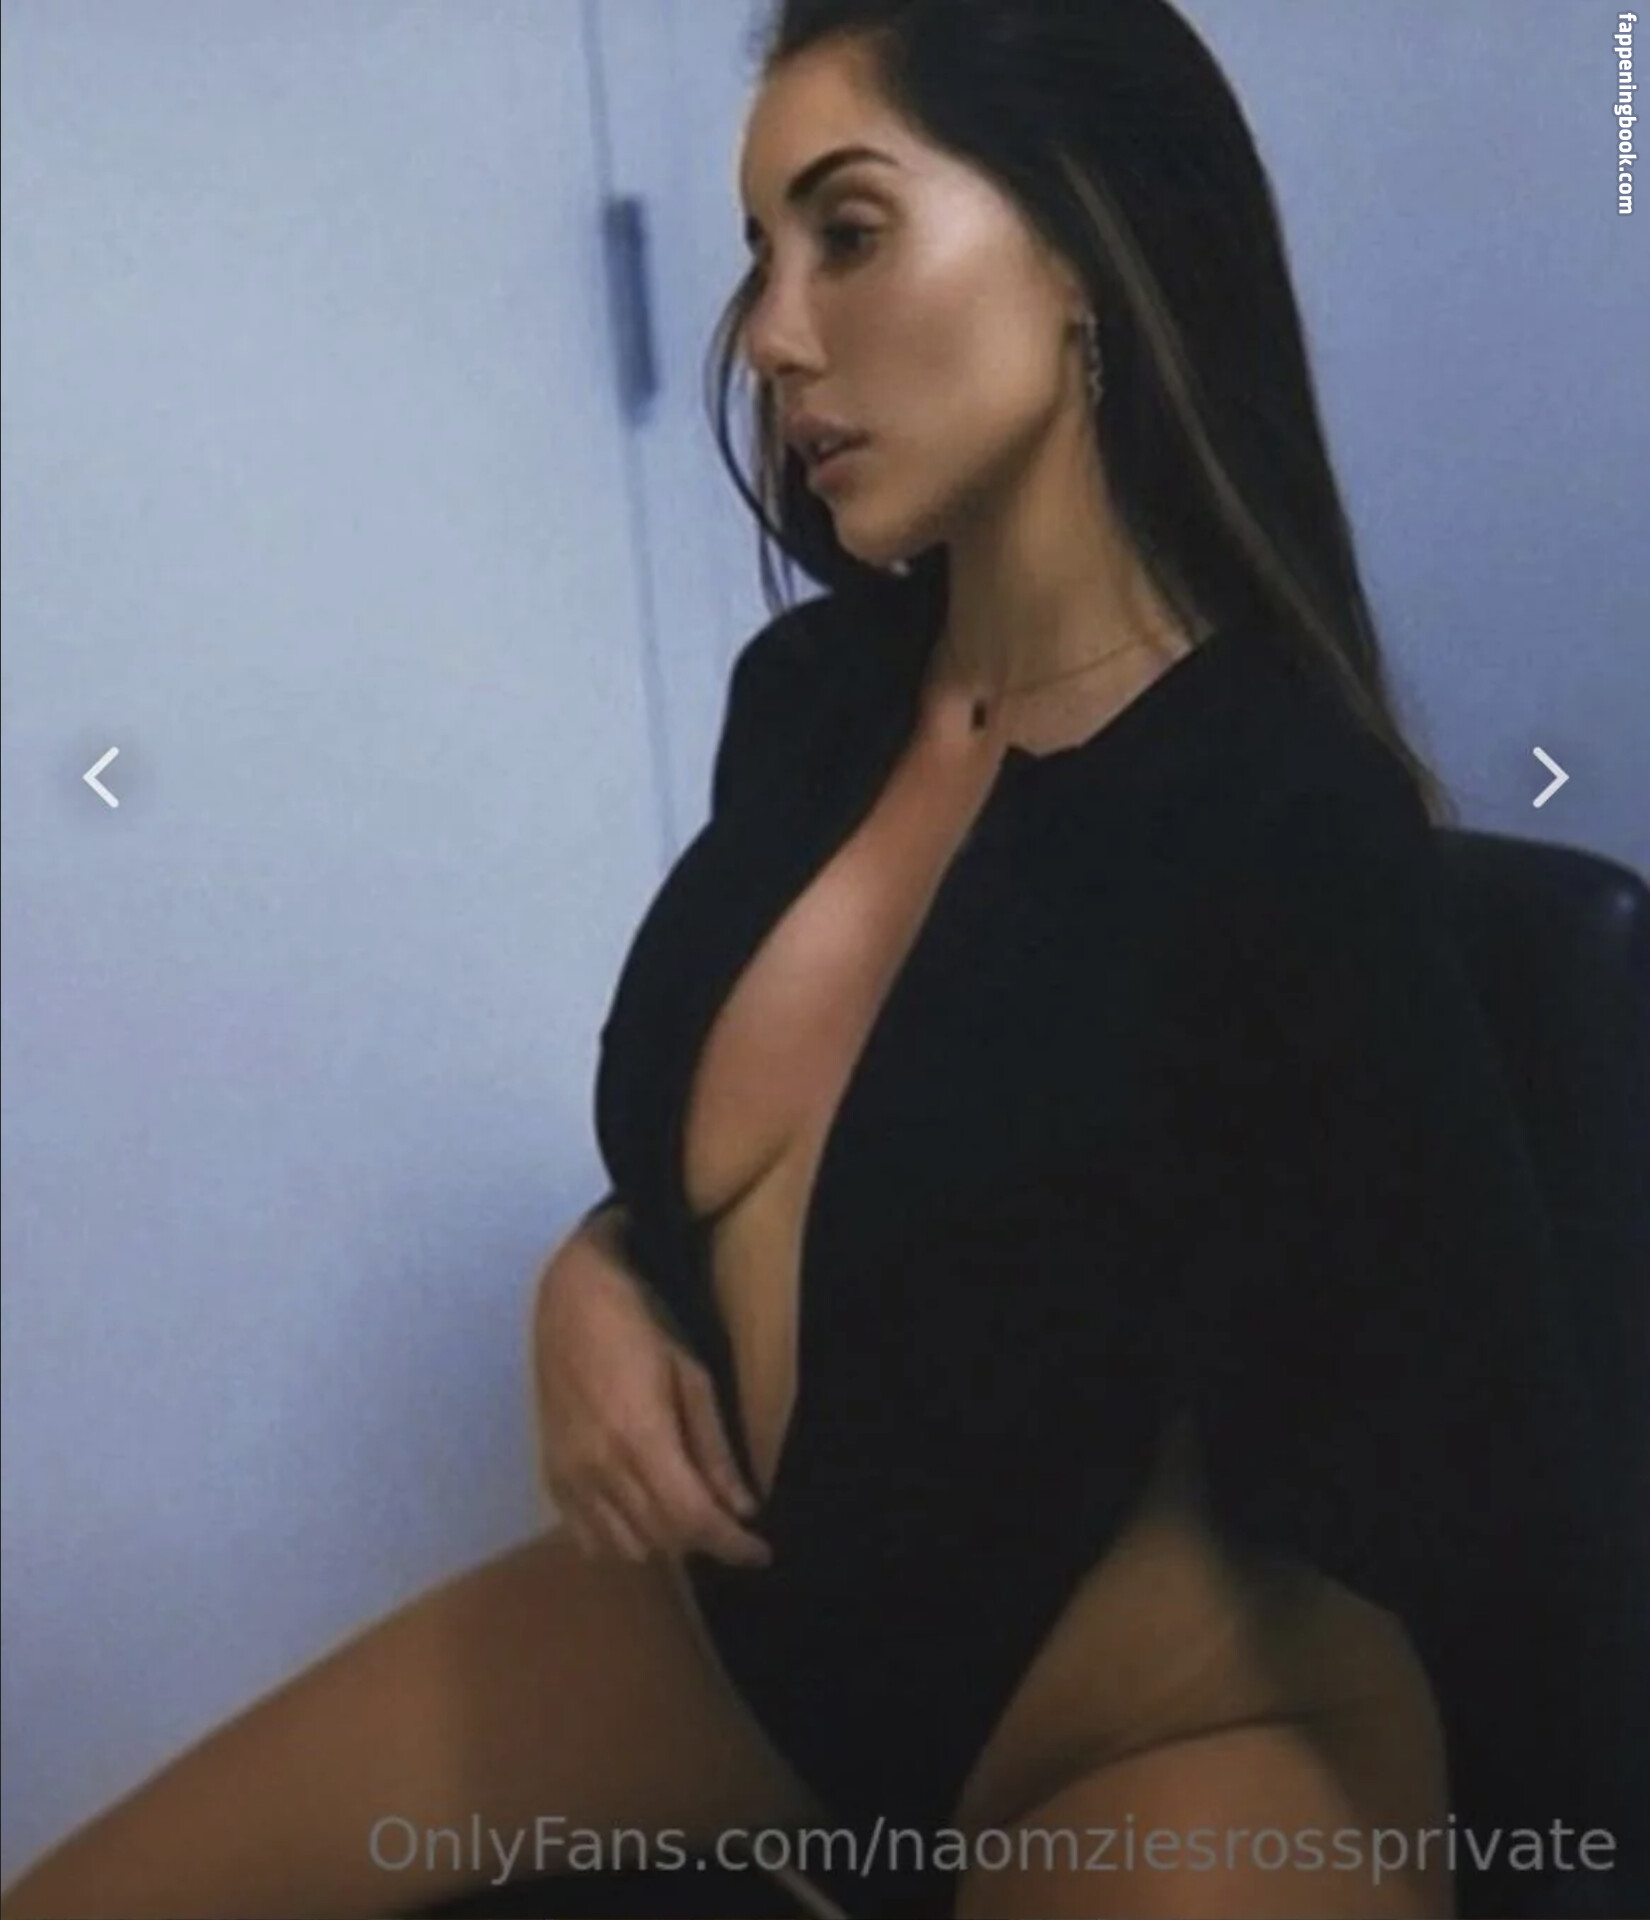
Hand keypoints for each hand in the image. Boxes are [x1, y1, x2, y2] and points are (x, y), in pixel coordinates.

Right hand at [531, 1216, 772, 1567]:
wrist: (571, 1298)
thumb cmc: (642, 1325)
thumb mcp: (692, 1376)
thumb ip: (714, 1448)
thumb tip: (744, 1507)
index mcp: (641, 1439)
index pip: (693, 1519)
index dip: (732, 1544)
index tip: (761, 1551)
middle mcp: (600, 1468)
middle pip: (663, 1537)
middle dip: (703, 1537)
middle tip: (727, 1516)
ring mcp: (569, 1476)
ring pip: (626, 1546)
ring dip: (663, 1538)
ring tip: (682, 1505)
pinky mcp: (550, 1475)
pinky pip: (587, 1537)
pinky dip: (620, 1537)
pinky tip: (639, 1508)